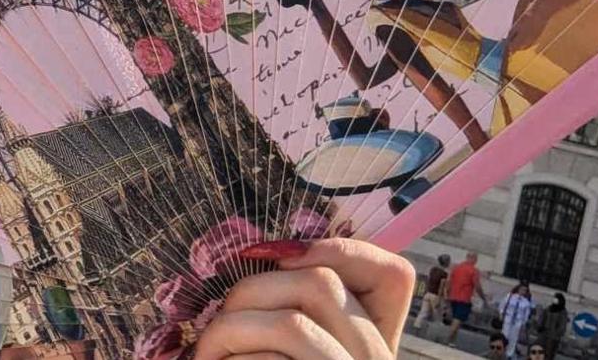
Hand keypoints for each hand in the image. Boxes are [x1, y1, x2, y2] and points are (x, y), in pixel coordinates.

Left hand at [192, 239, 415, 359]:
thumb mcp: (294, 352)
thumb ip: (299, 319)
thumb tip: (260, 255)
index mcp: (374, 348)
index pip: (391, 275)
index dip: (340, 248)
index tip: (279, 256)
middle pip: (321, 284)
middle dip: (250, 290)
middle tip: (217, 324)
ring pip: (290, 321)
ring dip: (229, 330)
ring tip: (206, 357)